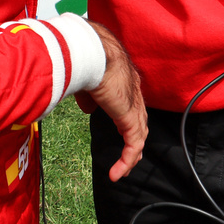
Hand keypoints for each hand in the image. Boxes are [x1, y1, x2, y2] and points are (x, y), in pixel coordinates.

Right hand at [81, 20, 146, 181]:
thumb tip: (88, 108)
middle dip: (135, 140)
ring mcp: (133, 104)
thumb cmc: (84, 56)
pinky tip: (116, 172)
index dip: (128, 118)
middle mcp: (133, 90)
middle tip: (130, 157)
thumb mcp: (84, 78)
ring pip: (139, 135)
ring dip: (131, 155)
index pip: (130, 102)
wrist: (90, 51)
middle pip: (139, 120)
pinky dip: (126, 160)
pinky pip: (133, 144)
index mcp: (123, 78)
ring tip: (122, 171)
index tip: (120, 130)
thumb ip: (88, 94)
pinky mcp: (130, 117)